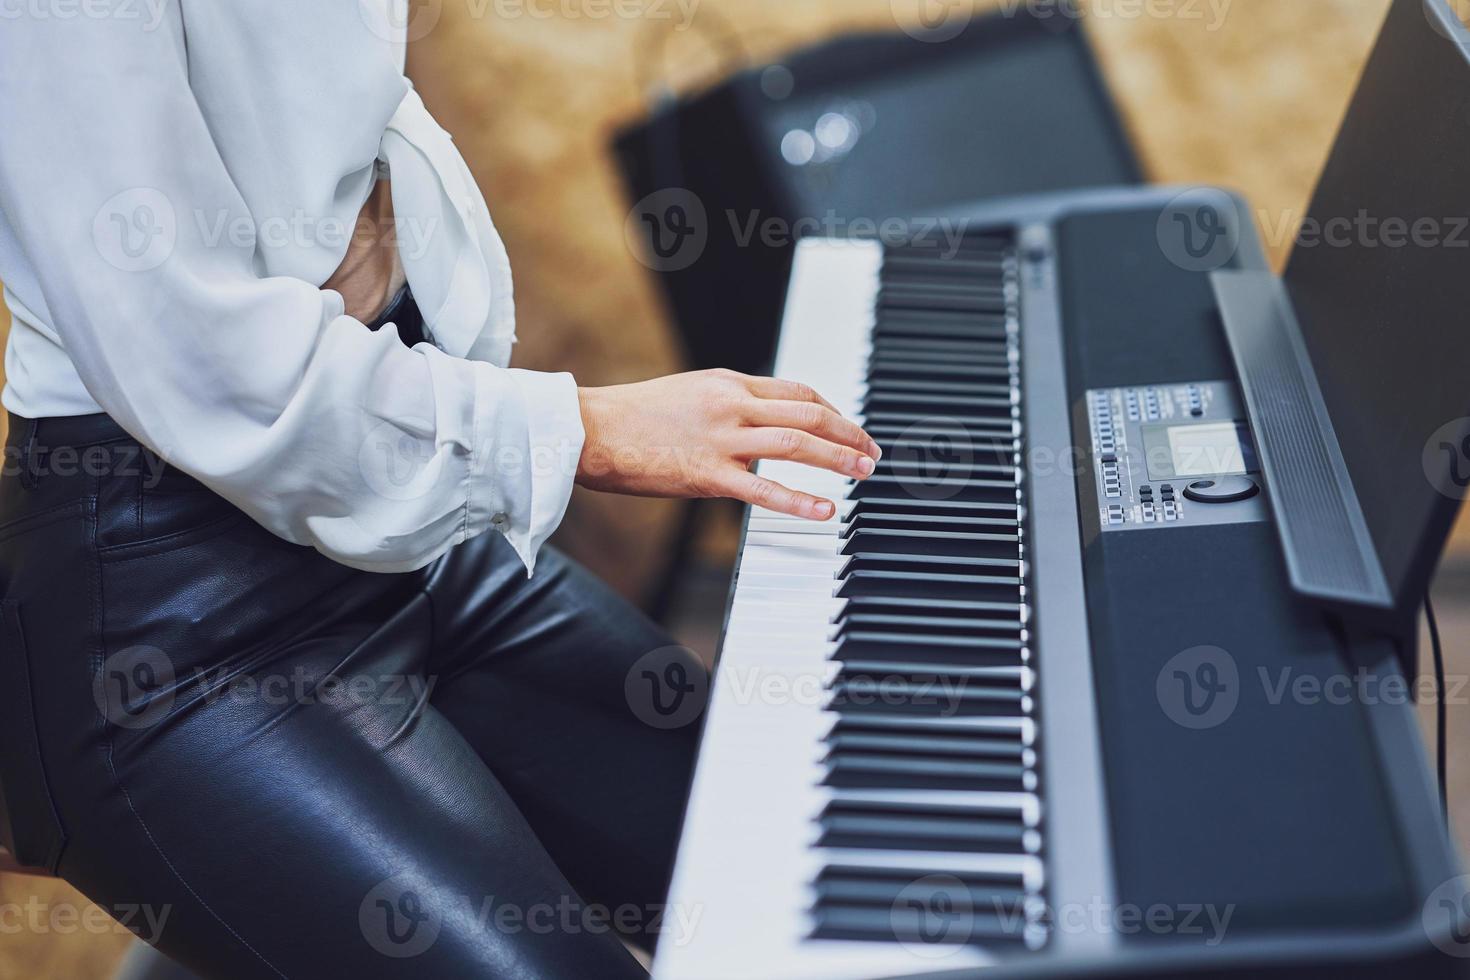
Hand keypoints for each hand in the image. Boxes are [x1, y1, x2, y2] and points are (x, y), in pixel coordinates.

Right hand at [576, 369, 879, 519]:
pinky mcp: (707, 473)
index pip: (798, 391)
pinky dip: (800, 500)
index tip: (850, 428)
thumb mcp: (689, 393)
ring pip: (797, 442)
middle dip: (849, 433)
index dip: (833, 410)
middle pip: (809, 412)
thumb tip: (759, 418)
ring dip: (838, 458)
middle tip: (872, 452)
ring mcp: (721, 438)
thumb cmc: (631, 416)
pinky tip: (825, 510)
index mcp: (728, 382)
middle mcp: (731, 404)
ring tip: (864, 472)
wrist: (590, 428)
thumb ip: (727, 403)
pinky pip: (763, 488)